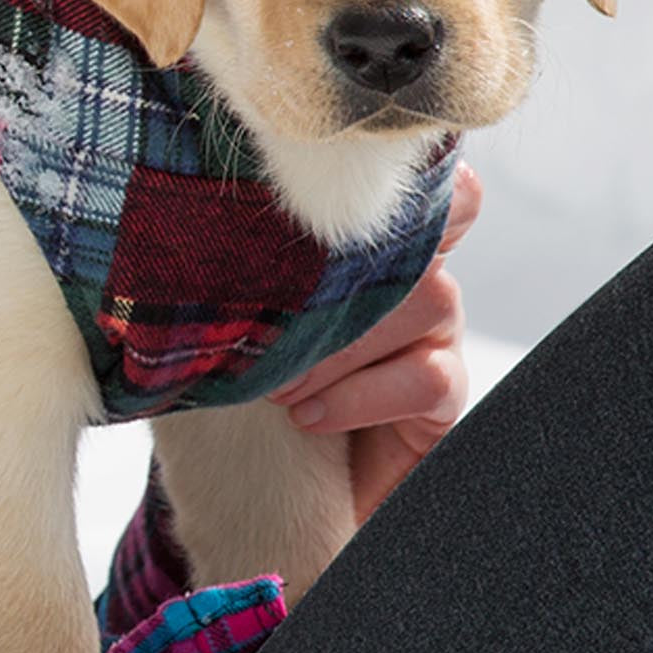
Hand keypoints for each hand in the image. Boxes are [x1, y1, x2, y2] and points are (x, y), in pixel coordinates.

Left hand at [267, 161, 481, 522]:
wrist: (271, 482)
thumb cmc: (250, 371)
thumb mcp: (246, 308)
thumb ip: (256, 259)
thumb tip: (207, 217)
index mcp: (372, 238)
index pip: (419, 178)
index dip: (411, 171)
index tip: (341, 182)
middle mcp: (417, 271)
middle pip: (416, 238)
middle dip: (336, 281)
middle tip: (268, 326)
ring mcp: (438, 330)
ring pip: (426, 300)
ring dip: (340, 346)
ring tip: (276, 385)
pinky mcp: (445, 394)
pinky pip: (427, 377)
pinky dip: (358, 396)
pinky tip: (307, 416)